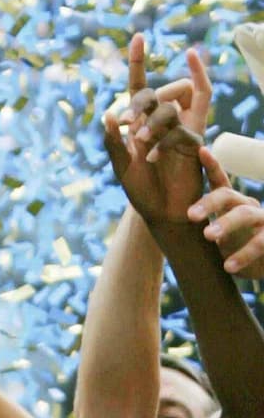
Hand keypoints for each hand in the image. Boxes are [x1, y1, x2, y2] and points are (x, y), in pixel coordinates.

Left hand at [103, 36, 209, 224]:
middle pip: (159, 94)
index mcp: (142, 122)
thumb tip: (109, 113)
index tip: (138, 37)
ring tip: (139, 146)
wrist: (160, 213)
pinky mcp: (195, 143)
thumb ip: (112, 141)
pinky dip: (166, 139)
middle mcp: (163, 122)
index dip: (139, 61)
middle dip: (141, 104)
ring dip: (152, 123)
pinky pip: (186, 128)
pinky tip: (150, 156)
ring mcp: (182, 130)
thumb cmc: (140, 190)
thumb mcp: (119, 166)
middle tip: (126, 127)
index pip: (140, 85)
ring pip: (171, 108)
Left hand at [187, 146, 263, 278]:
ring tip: (208, 235)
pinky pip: (259, 243)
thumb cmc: (233, 248)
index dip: (211, 165)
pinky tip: (227, 266)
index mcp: (231, 203)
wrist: (261, 266)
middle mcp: (247, 206)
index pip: (219, 181)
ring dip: (225, 224)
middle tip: (190, 215)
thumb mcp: (215, 234)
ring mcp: (261, 220)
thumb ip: (199, 224)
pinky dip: (243, 255)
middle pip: (227, 196)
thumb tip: (162, 215)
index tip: (200, 150)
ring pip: (244, 214)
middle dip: (208, 203)